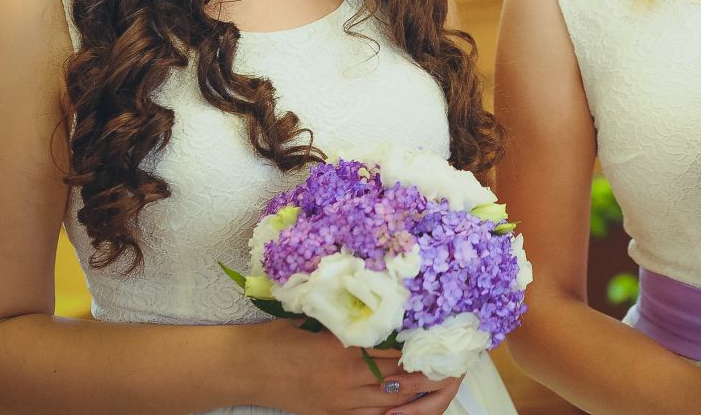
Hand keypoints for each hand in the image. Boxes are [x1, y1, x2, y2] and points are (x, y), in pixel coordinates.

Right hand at [249, 323, 455, 414]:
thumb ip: (349, 314)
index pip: (395, 346)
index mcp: (344, 346)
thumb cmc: (278, 335)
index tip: (443, 332)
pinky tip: (410, 402)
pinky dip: (394, 409)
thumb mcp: (316, 317)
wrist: (246, 369)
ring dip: (418, 392)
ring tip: (442, 380)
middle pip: (401, 376)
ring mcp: (342, 400)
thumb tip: (380, 297)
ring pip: (392, 400)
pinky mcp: (333, 414)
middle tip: (454, 359)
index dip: (422, 342)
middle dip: (429, 370)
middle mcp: (347, 376)